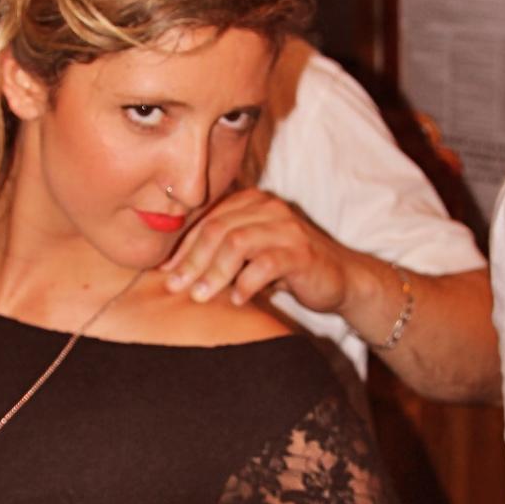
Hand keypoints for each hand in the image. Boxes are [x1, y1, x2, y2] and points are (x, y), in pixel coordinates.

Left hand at [163, 187, 353, 312]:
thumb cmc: (287, 268)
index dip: (183, 248)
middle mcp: (268, 208)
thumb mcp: (251, 255)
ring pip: (237, 243)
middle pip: (217, 230)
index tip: (165, 272)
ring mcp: (286, 228)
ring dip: (214, 272)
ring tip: (200, 296)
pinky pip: (265, 264)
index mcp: (252, 203)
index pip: (208, 221)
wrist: (339, 278)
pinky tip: (238, 300)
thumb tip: (175, 271)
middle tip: (175, 287)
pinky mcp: (301, 252)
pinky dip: (246, 283)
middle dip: (192, 260)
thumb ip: (222, 253)